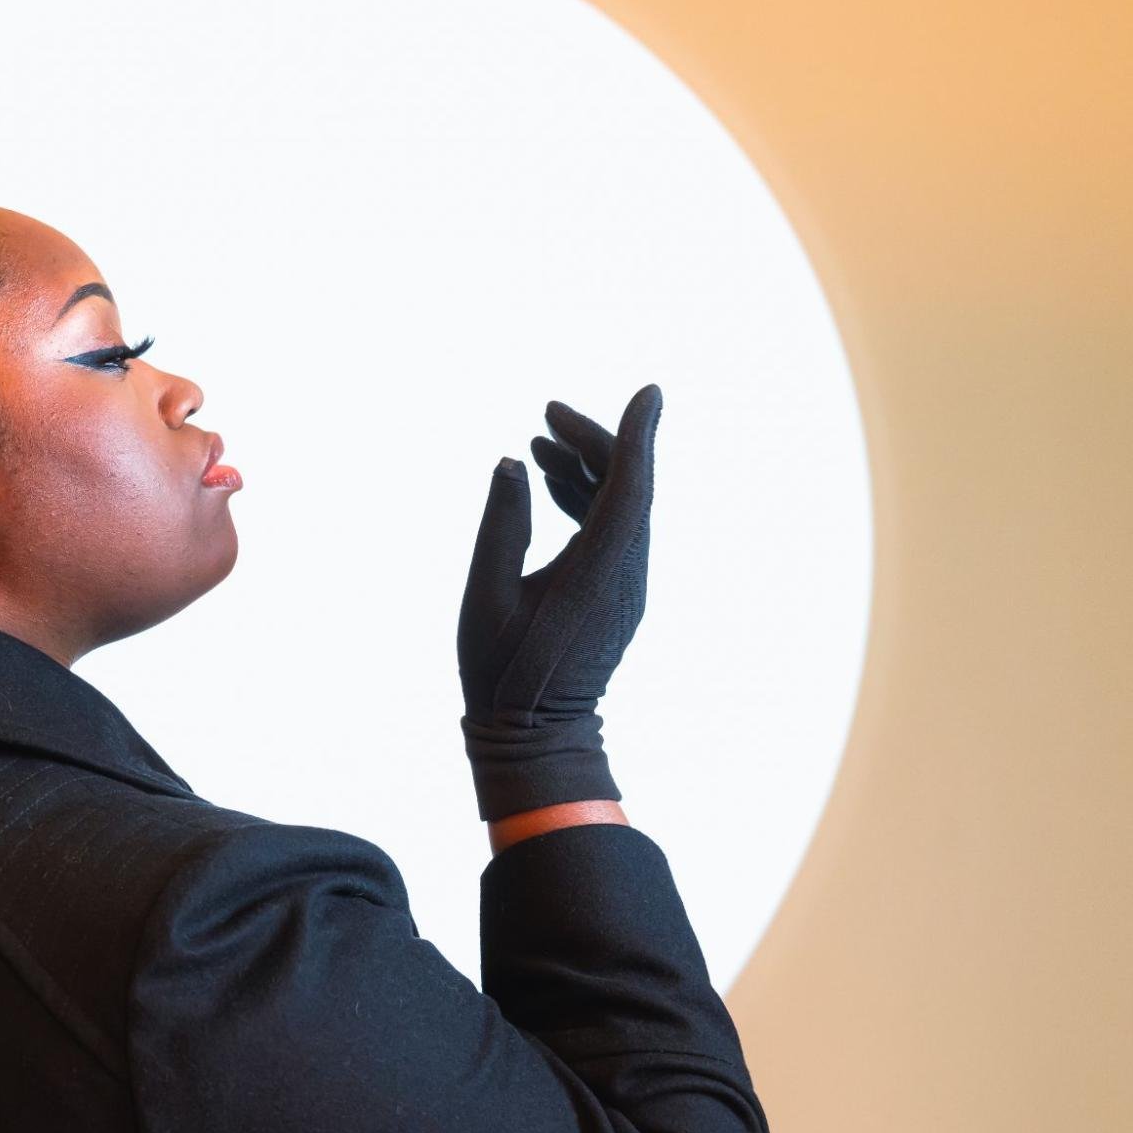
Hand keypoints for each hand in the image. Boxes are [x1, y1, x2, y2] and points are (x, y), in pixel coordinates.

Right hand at [456, 383, 662, 821]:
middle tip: (546, 415)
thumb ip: (500, 526)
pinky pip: (614, 531)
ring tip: (539, 444)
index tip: (649, 392)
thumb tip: (511, 464)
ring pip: (622, 508)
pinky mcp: (617, 596)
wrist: (536, 740)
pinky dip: (587, 499)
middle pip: (628, 488)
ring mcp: (627, 587)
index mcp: (599, 572)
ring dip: (587, 469)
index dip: (636, 436)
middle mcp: (626, 575)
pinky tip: (551, 486)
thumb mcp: (484, 597)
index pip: (630, 488)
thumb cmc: (503, 674)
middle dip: (594, 442)